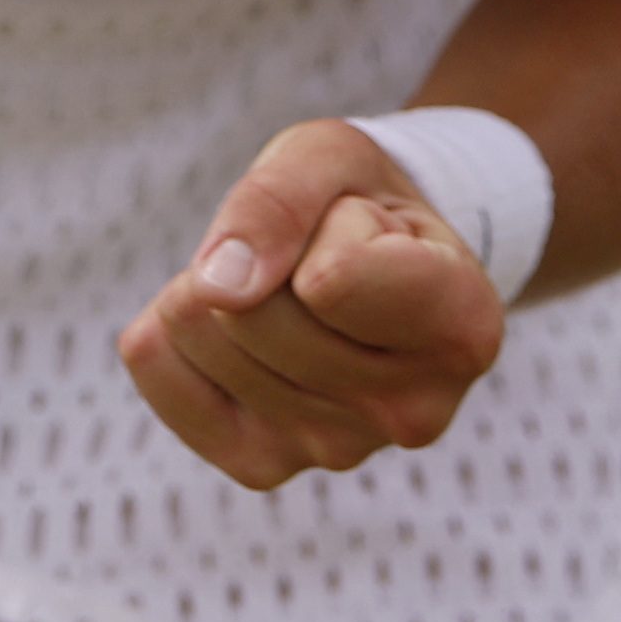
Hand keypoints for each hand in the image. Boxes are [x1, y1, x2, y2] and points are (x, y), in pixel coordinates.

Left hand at [115, 119, 507, 490]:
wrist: (375, 257)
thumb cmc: (361, 199)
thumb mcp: (334, 156)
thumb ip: (280, 199)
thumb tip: (218, 288)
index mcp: (462, 326)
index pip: (327, 281)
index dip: (323, 225)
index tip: (364, 225)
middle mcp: (413, 411)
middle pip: (248, 315)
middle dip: (261, 255)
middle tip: (315, 256)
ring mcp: (339, 450)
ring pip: (202, 339)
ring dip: (223, 286)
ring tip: (289, 292)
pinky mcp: (266, 465)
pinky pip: (158, 370)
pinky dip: (173, 327)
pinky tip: (238, 329)